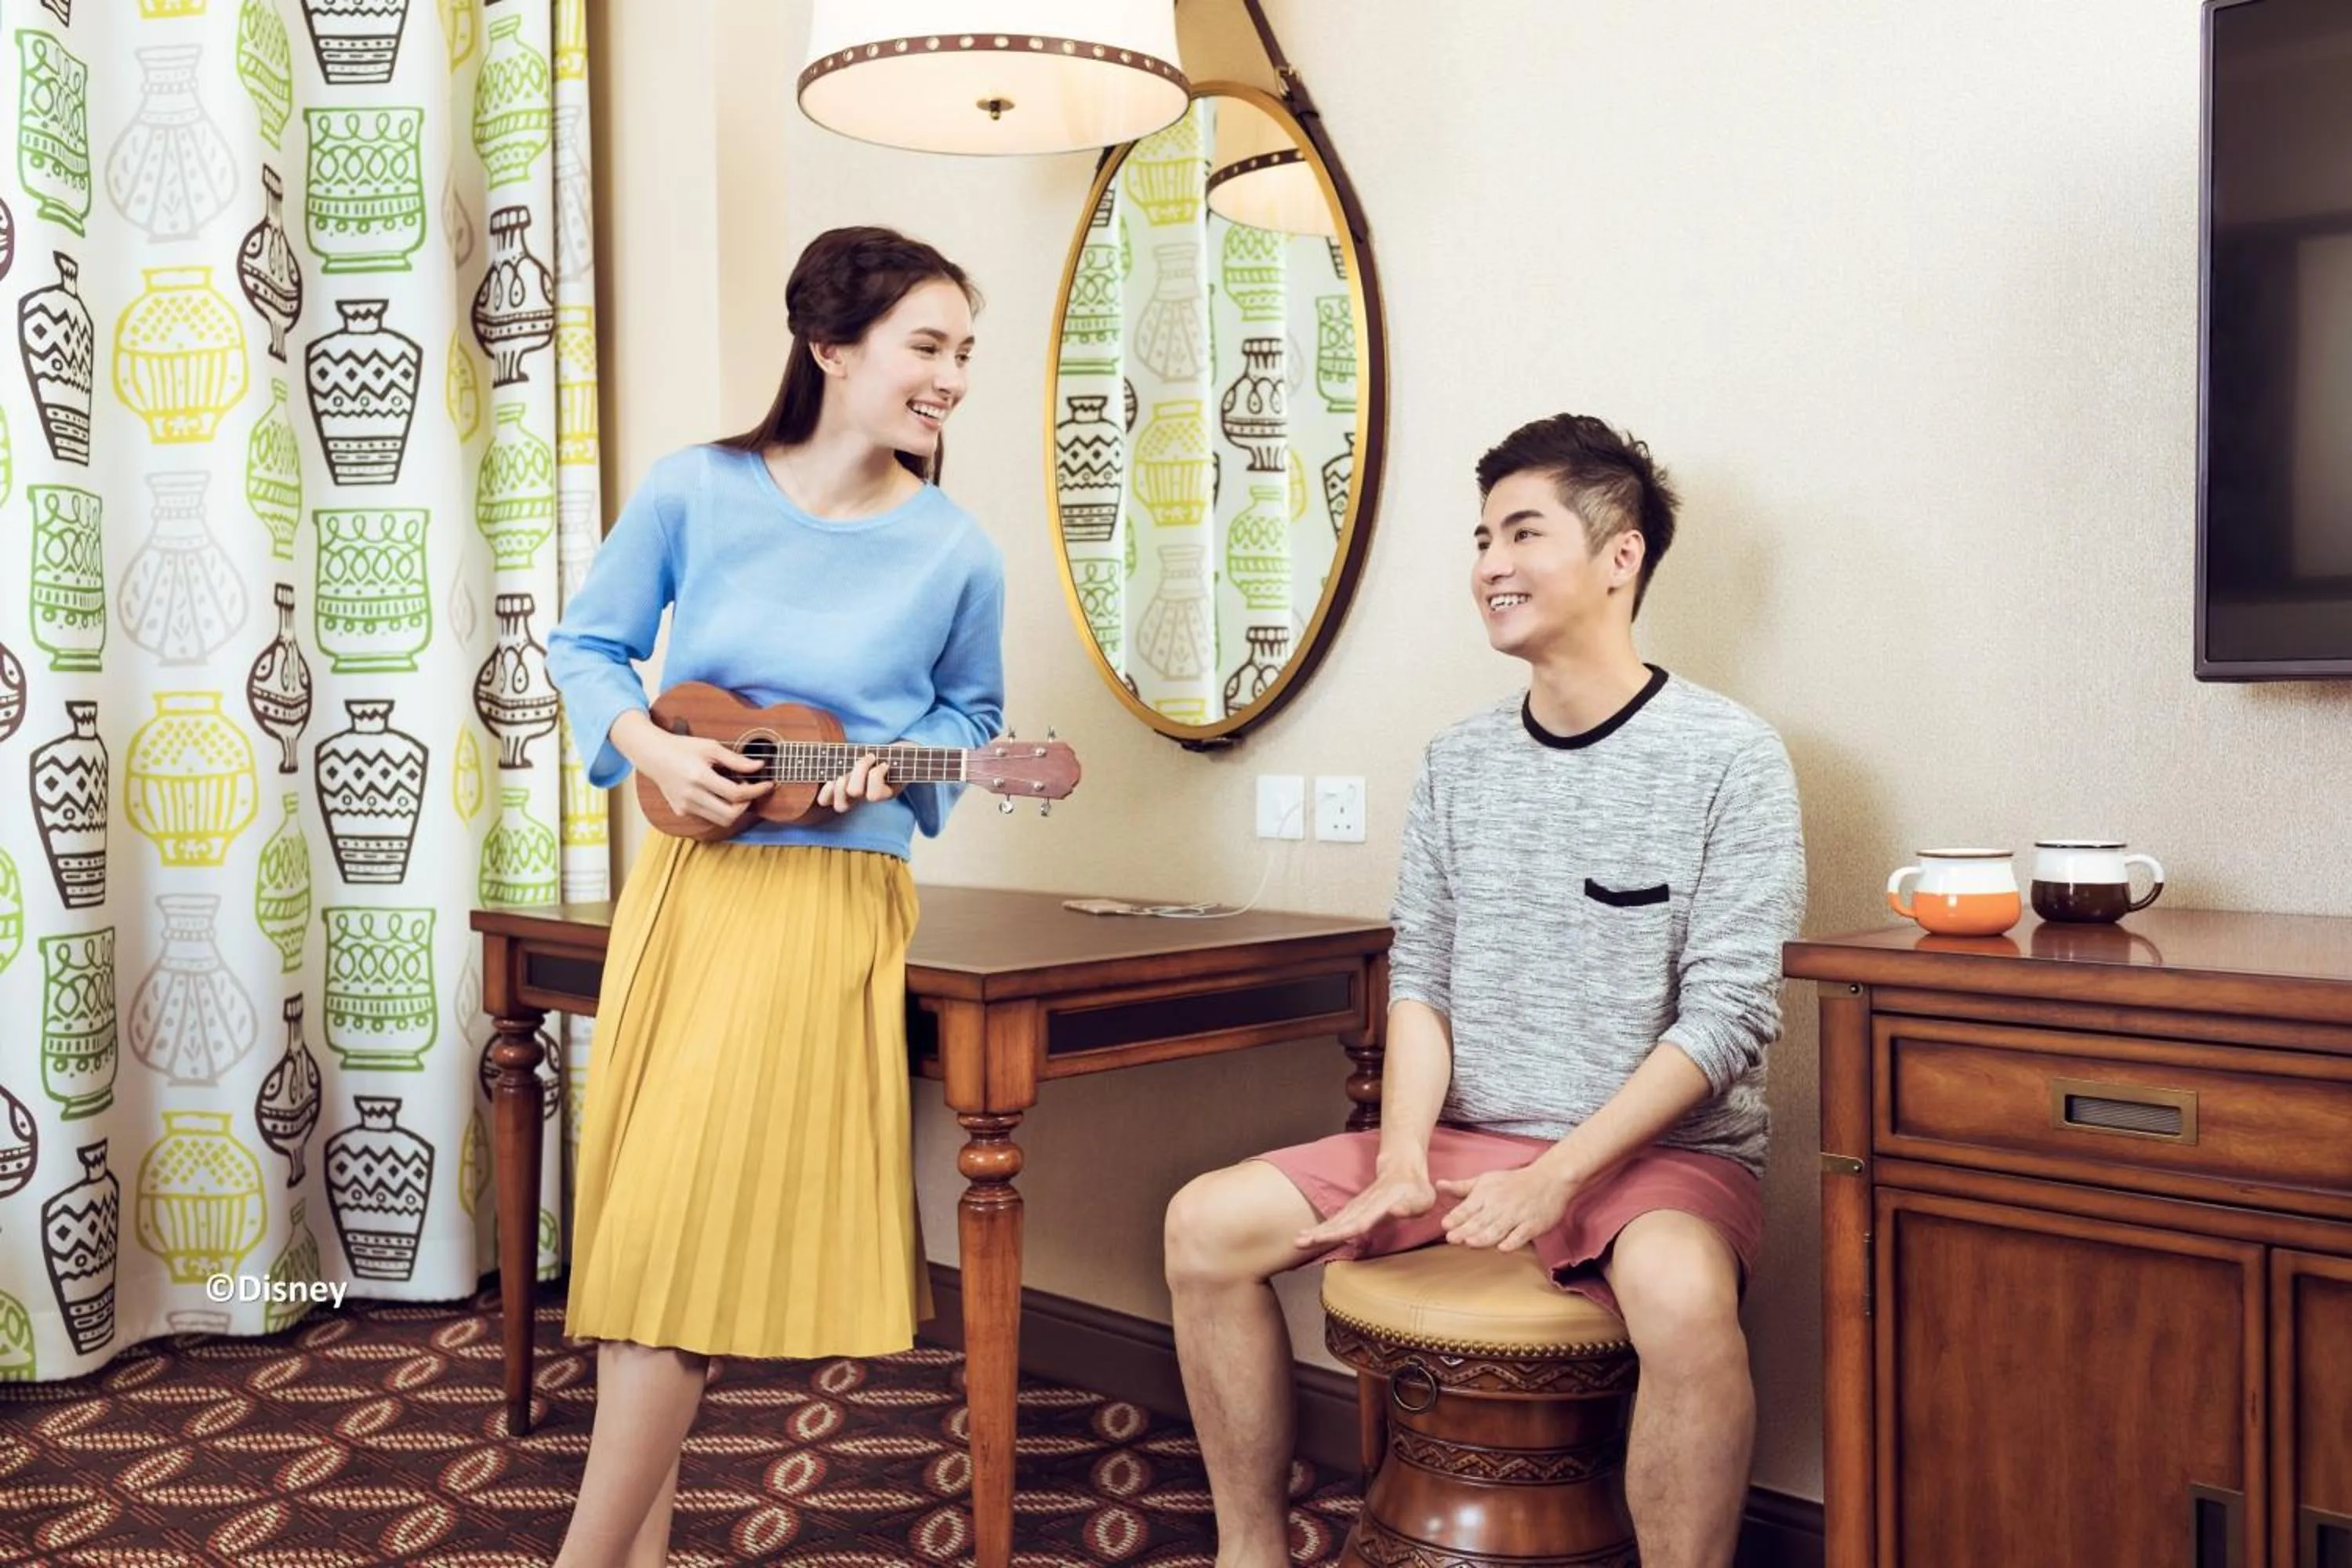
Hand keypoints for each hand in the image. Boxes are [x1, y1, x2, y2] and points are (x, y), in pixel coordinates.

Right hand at [635, 726, 771, 828]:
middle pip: (730, 815)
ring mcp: (684, 806)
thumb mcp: (710, 747)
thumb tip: (760, 766)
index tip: (767, 784)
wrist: (653, 756)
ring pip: (720, 820)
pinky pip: (708, 816)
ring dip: (735, 810)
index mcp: (698, 777)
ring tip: (737, 792)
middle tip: (752, 791)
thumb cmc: (683, 747)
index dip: (756, 791)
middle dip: (747, 805)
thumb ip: (736, 759)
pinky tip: (719, 794)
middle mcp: (691, 795)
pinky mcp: (681, 811)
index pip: (736, 794)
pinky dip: (719, 808)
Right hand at [816, 752, 902, 812]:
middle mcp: (861, 797)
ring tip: (870, 759)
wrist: (913, 751)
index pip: (827, 801)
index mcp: (849, 788)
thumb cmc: (884, 752)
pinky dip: (877, 774)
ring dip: (859, 770)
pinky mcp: (890, 794)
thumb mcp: (861, 755)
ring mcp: (875, 797)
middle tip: (854, 767)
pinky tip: (884, 766)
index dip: (826, 792)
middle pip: (839, 803)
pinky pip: (874, 793)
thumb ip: (845, 763)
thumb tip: (832, 775)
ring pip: (854, 792)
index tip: (833, 777)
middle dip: (841, 782)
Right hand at [1294, 1159, 1436, 1251]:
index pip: (1359, 1221)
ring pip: (1335, 1220)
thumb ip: (1410, 1207)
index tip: (1325, 1237)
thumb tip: (1396, 1212)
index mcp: (1381, 1205)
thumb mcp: (1423, 1198)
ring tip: (1298, 1241)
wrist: (1402, 1168)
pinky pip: (1337, 1220)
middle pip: (1341, 1221)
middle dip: (1321, 1232)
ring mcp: (1357, 1206)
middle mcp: (1365, 1205)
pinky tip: (1309, 1237)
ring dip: (1317, 1231)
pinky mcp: (1354, 1209)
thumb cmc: (1416, 1189)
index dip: (1342, 1230)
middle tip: (1300, 1242)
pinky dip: (1322, 1228)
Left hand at [1436, 1161, 1577, 1251]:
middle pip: (1480, 1221)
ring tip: (1471, 1243)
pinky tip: (1503, 1248)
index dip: (1456, 1217)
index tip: (1445, 1225)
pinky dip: (1513, 1241)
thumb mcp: (1485, 1180)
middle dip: (1466, 1230)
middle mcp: (1499, 1205)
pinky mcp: (1533, 1225)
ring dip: (1485, 1237)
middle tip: (1452, 1238)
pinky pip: (1521, 1234)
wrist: (1549, 1179)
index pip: (1468, 1208)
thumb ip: (1461, 1187)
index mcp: (1485, 1194)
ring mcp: (1517, 1215)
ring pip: (1498, 1228)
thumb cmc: (1513, 1182)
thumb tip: (1437, 1185)